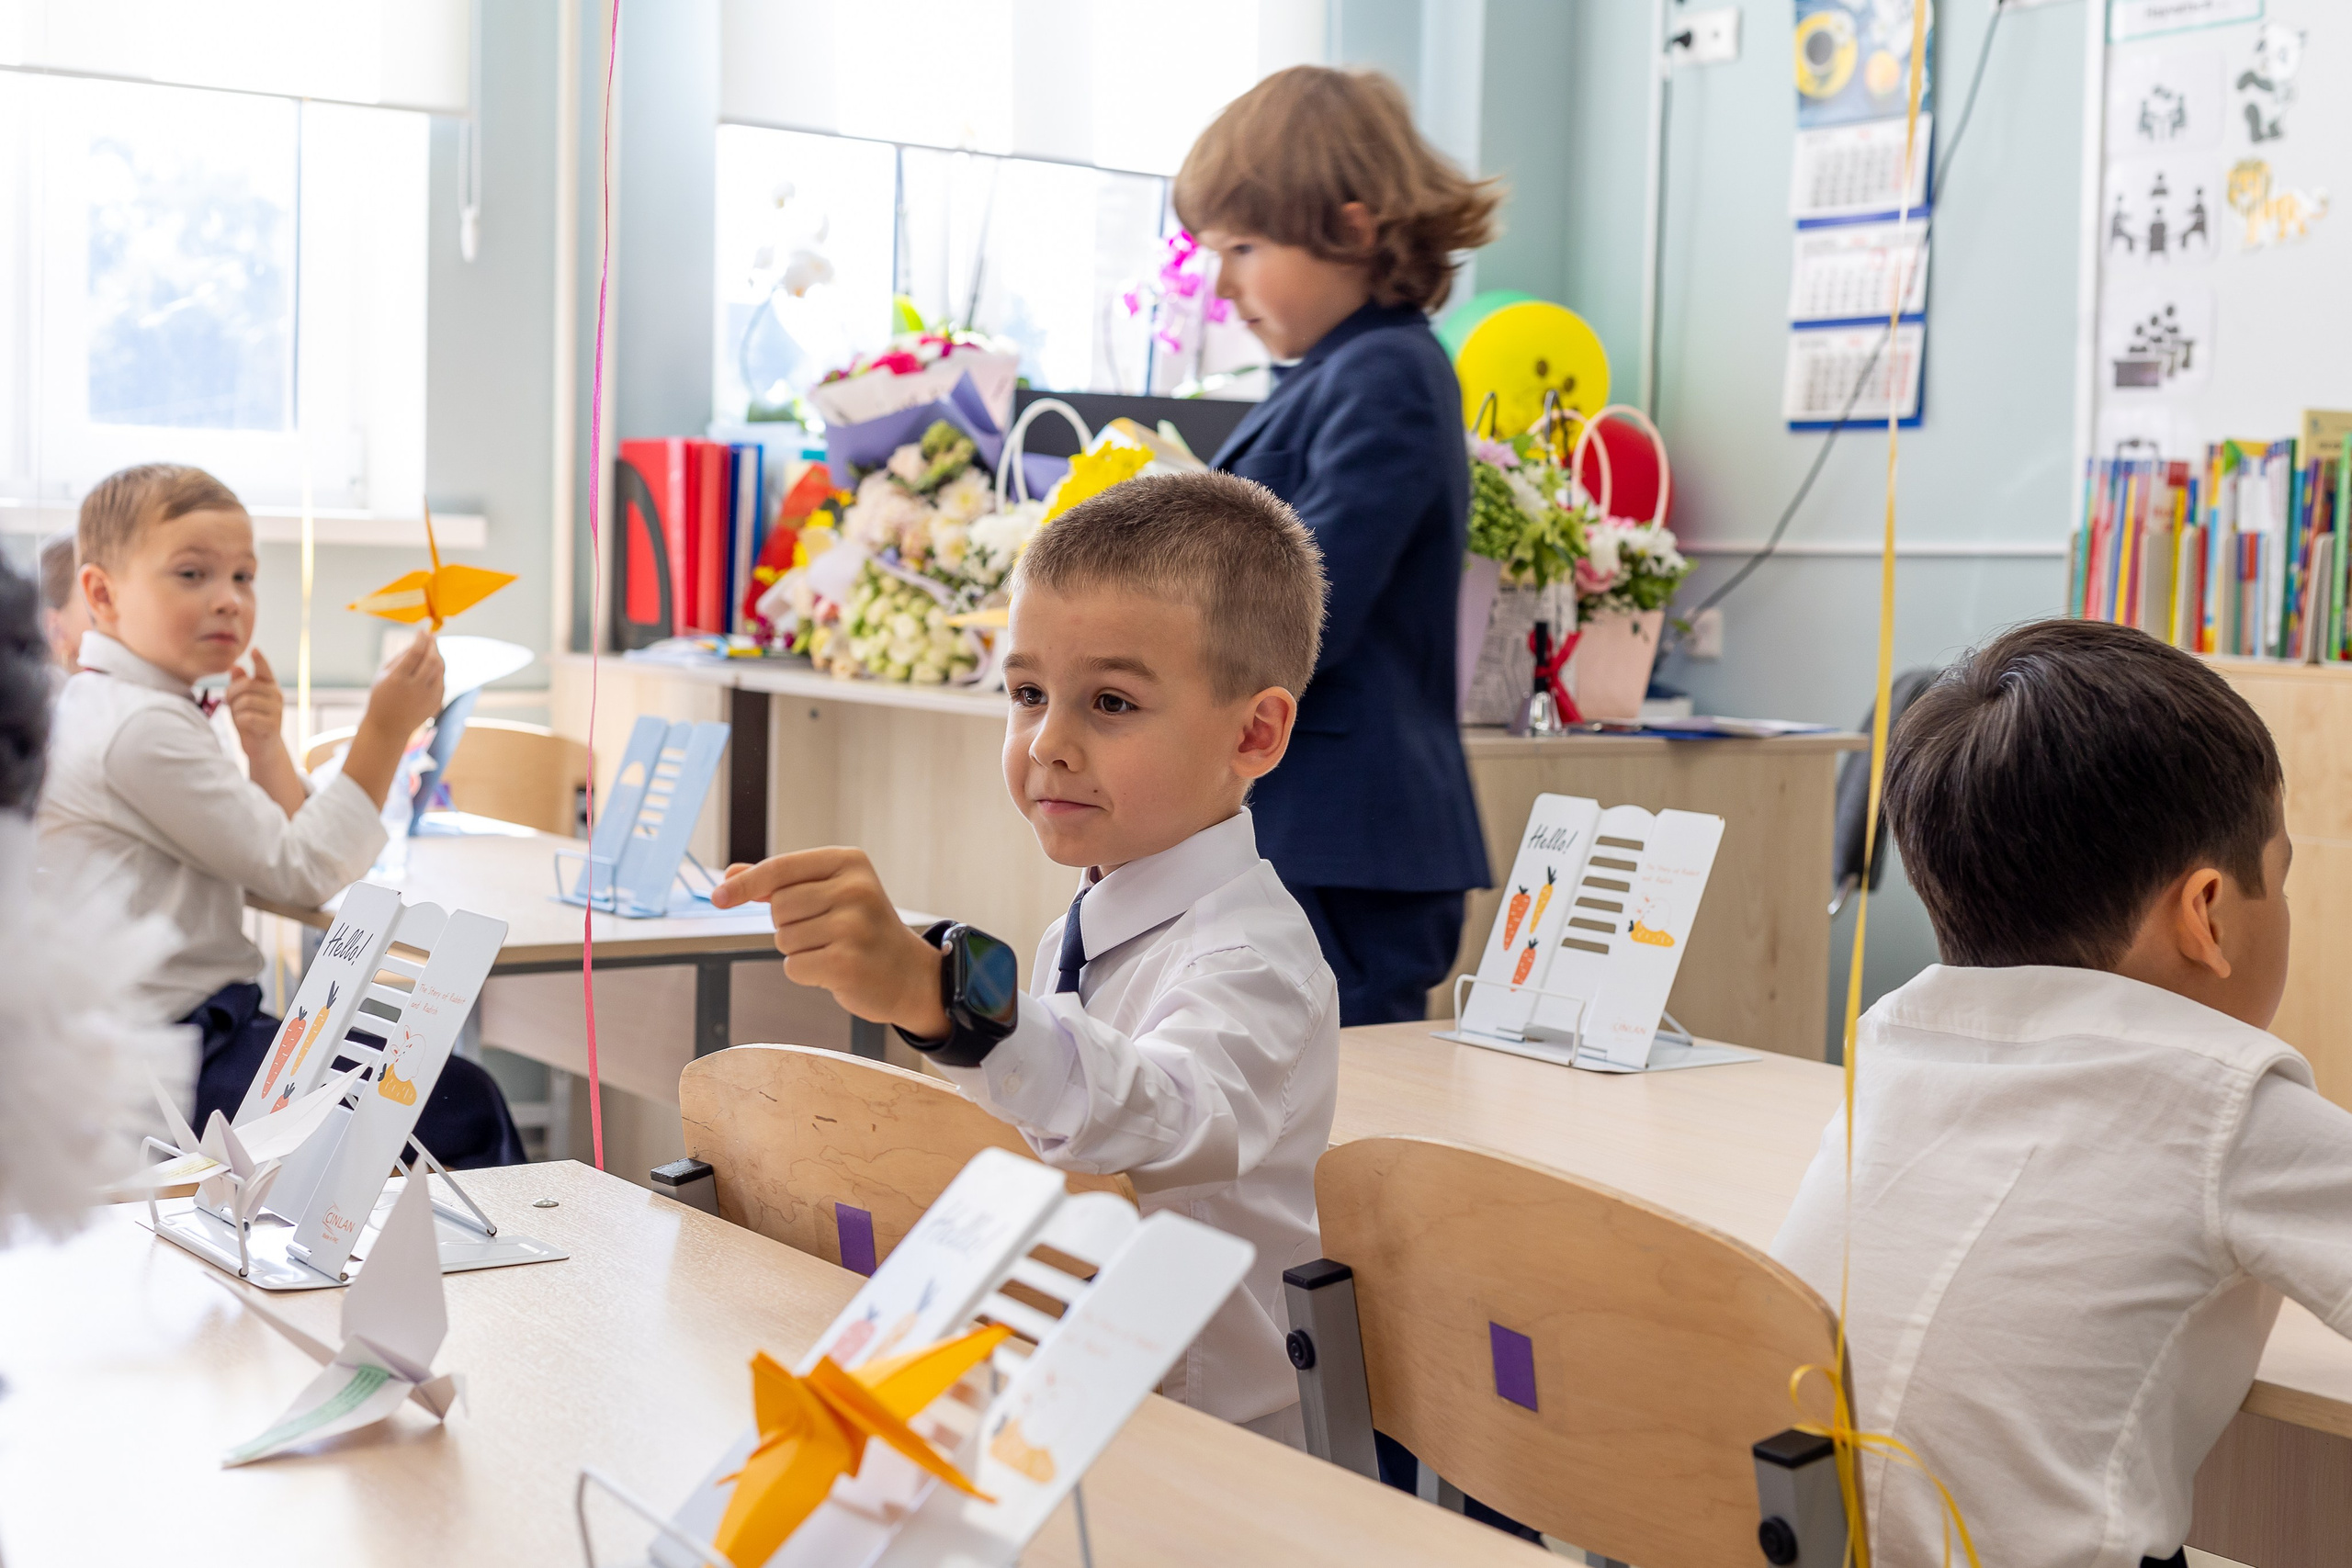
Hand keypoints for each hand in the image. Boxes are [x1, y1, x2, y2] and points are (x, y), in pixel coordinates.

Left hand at [225, 648, 284, 756]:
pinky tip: (246, 726)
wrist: (262, 747)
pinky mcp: (272, 725)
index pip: (264, 670)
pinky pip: (246, 717)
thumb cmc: (250, 719)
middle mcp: (276, 695)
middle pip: (246, 685)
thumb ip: (239, 684)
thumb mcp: (241, 700)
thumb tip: (235, 667)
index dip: (259, 660)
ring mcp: (276, 710)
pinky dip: (240, 722)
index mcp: (269, 686)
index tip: (254, 650)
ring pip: (244, 702)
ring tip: (241, 717)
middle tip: (231, 705)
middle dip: (232, 695)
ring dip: (235, 711)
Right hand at [363, 632, 446, 742]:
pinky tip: (433, 664)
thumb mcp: (383, 675)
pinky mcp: (436, 702)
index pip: (415, 653)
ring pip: (440, 669)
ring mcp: (428, 696)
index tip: (422, 631)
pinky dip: (439, 669)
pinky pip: (442, 680)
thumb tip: (419, 641)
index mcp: (398, 679)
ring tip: (432, 648)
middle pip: (432, 660)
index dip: (421, 639)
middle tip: (432, 636)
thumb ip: (400, 656)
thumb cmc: (383, 695)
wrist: (389, 727)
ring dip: (438, 655)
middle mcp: (415, 688)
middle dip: (433, 645)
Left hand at [713, 847, 949, 1035]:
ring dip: (799, 950)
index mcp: (850, 862)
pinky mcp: (848, 963)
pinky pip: (794, 967)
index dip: (746, 884)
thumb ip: (780, 883)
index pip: (781, 868)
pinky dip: (806, 973)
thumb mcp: (829, 893)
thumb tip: (729, 876)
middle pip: (778, 906)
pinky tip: (835, 969)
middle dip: (788, 924)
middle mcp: (856, 889)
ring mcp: (854, 926)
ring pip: (784, 938)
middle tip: (824, 931)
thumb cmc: (862, 929)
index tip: (718, 897)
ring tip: (834, 949)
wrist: (908, 974)